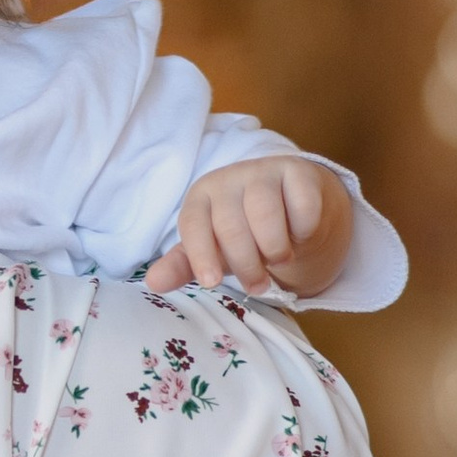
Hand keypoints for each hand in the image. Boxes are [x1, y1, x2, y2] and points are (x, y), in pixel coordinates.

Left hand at [144, 155, 350, 301]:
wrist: (291, 207)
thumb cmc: (245, 232)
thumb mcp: (212, 250)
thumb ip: (184, 265)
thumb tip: (153, 283)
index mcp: (201, 197)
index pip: (193, 225)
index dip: (201, 255)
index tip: (212, 283)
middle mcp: (228, 178)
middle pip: (231, 227)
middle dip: (246, 265)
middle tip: (258, 285)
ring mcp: (263, 171)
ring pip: (266, 216)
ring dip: (275, 249)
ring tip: (278, 259)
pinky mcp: (297, 171)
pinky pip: (301, 207)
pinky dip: (303, 232)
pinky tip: (299, 234)